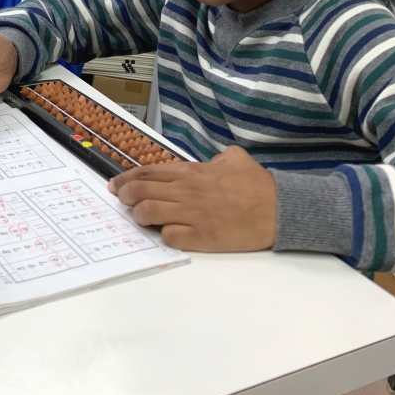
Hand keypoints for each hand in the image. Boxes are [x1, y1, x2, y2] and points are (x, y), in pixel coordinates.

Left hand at [109, 145, 276, 252]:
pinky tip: (166, 234)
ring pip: (148, 212)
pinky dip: (163, 235)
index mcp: (192, 172)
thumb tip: (214, 160)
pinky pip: (170, 236)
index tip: (115, 184)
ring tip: (141, 219)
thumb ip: (218, 158)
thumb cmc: (258, 185)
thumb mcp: (236, 159)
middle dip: (125, 196)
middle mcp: (186, 191)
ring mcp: (192, 214)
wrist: (278, 209)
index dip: (127, 178)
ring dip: (139, 216)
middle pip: (141, 191)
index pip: (148, 172)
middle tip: (121, 201)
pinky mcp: (201, 236)